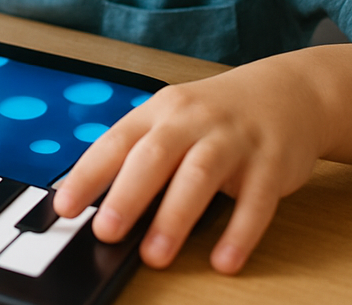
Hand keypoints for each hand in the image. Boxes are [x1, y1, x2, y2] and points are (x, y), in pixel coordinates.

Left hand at [52, 59, 324, 273]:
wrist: (287, 93)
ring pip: (199, 175)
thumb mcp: (174, 120)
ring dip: (175, 216)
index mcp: (161, 111)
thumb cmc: (217, 114)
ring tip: (155, 255)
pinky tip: (224, 259)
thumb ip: (141, 154)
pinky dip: (239, 232)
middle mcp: (193, 120)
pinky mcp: (270, 162)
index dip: (88, 173)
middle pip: (155, 155)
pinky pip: (255, 200)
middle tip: (105, 231)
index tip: (64, 206)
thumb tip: (96, 202)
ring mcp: (233, 140)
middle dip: (128, 194)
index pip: (117, 141)